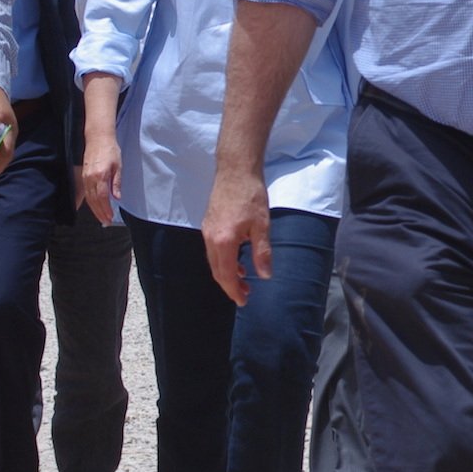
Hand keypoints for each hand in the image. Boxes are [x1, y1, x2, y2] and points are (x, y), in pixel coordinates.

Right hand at [82, 136, 122, 225]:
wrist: (98, 138)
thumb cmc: (110, 150)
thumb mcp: (118, 166)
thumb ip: (116, 183)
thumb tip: (117, 197)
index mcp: (100, 176)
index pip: (102, 197)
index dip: (105, 209)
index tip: (110, 217)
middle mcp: (90, 178)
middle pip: (94, 200)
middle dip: (100, 213)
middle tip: (106, 221)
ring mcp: (85, 177)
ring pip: (88, 198)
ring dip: (94, 209)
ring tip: (101, 218)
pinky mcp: (83, 176)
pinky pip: (86, 192)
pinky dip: (90, 202)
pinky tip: (94, 207)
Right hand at [202, 169, 269, 306]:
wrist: (236, 170)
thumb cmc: (251, 195)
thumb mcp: (262, 226)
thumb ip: (262, 252)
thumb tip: (265, 275)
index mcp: (224, 241)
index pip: (226, 274)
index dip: (234, 291)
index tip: (243, 301)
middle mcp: (211, 238)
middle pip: (217, 271)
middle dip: (230, 286)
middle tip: (245, 296)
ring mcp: (207, 230)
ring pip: (213, 261)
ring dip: (227, 273)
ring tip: (244, 279)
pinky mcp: (208, 223)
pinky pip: (213, 250)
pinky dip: (223, 260)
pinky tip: (237, 259)